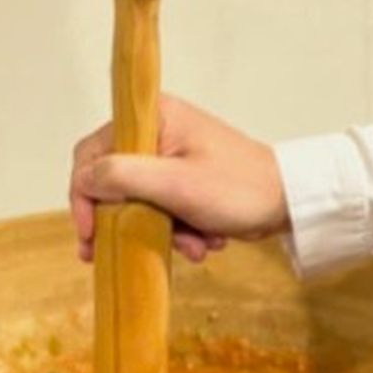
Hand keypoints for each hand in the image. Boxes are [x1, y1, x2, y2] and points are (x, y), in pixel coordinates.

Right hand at [68, 95, 290, 262]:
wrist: (290, 204)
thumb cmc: (237, 188)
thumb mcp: (174, 185)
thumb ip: (122, 177)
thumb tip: (83, 180)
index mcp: (154, 117)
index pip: (93, 153)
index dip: (83, 194)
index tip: (89, 233)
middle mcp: (159, 131)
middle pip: (114, 181)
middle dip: (126, 221)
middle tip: (114, 254)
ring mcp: (173, 157)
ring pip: (140, 201)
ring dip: (160, 231)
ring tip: (192, 247)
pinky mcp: (187, 181)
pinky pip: (165, 209)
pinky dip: (180, 231)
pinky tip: (205, 243)